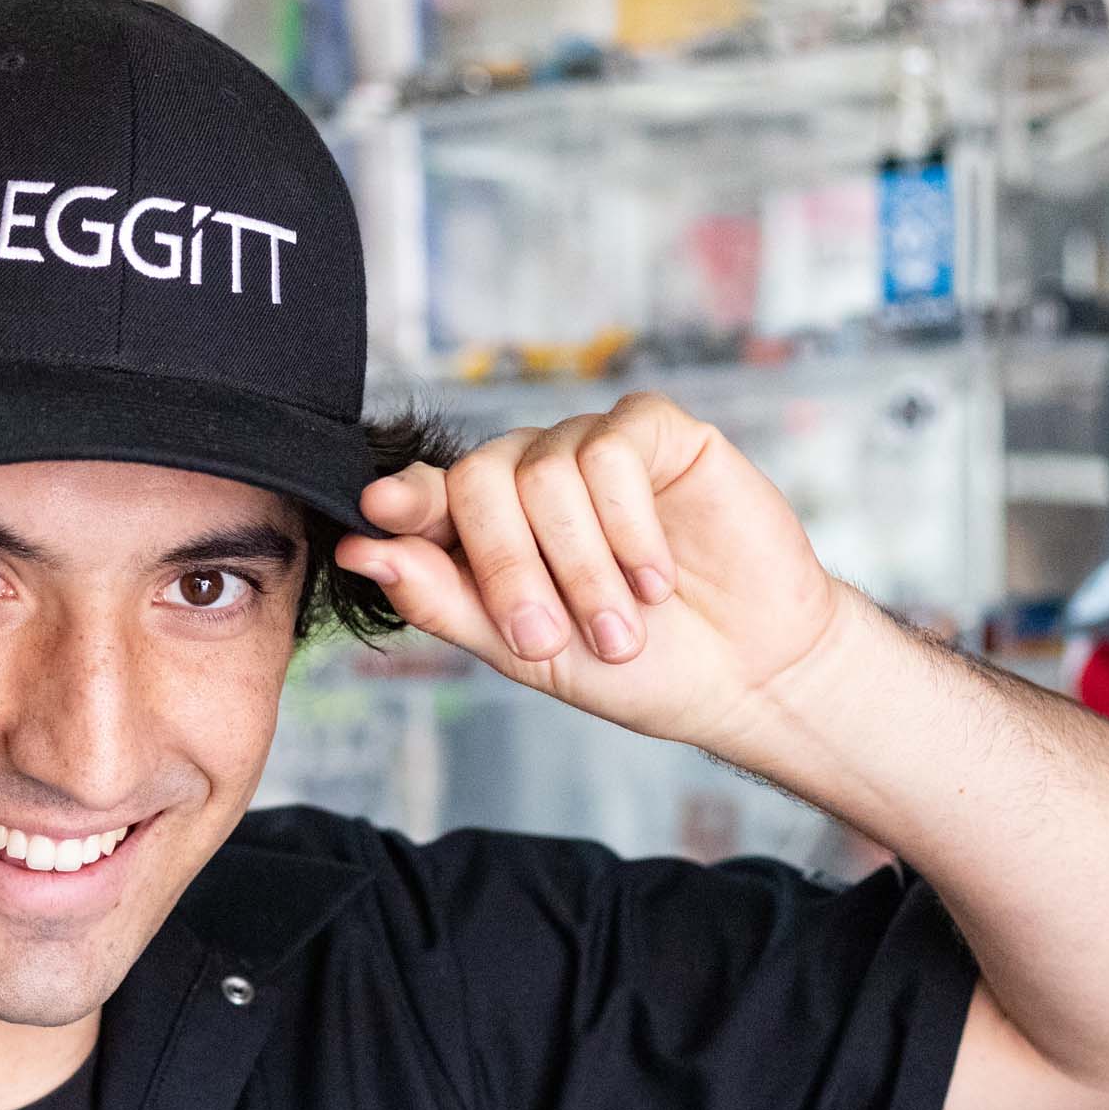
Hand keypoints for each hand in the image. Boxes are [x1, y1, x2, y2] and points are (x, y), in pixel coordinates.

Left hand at [334, 391, 845, 753]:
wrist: (747, 676)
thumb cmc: (637, 668)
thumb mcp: (524, 652)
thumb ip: (443, 600)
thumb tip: (361, 550)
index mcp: (487, 528)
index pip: (427, 495)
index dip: (402, 500)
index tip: (379, 513)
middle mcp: (532, 477)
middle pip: (480, 481)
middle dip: (509, 569)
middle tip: (549, 640)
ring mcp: (593, 449)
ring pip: (548, 473)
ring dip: (582, 565)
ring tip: (622, 626)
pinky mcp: (658, 433)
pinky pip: (613, 450)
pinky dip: (627, 524)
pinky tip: (654, 575)